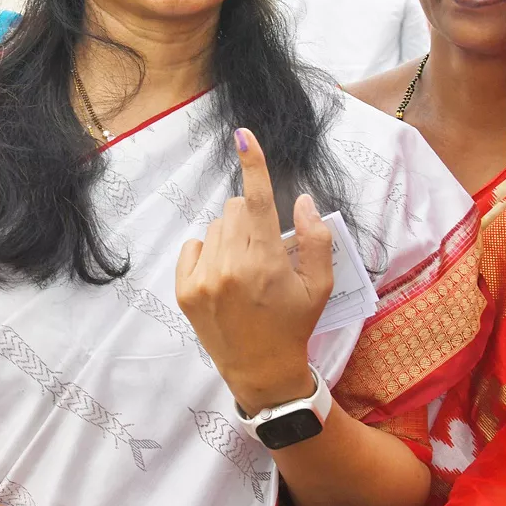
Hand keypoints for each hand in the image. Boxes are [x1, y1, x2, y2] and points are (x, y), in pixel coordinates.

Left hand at [176, 128, 334, 415]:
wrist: (261, 371)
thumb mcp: (320, 285)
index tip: (243, 134)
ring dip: (234, 234)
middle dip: (254, 217)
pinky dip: (210, 250)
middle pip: (238, 207)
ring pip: (218, 225)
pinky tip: (224, 274)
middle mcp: (230, 266)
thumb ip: (316, 240)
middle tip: (267, 249)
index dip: (253, 164)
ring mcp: (203, 278)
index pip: (259, 200)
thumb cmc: (295, 325)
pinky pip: (195, 244)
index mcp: (265, 262)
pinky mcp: (184, 290)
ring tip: (247, 266)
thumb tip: (302, 202)